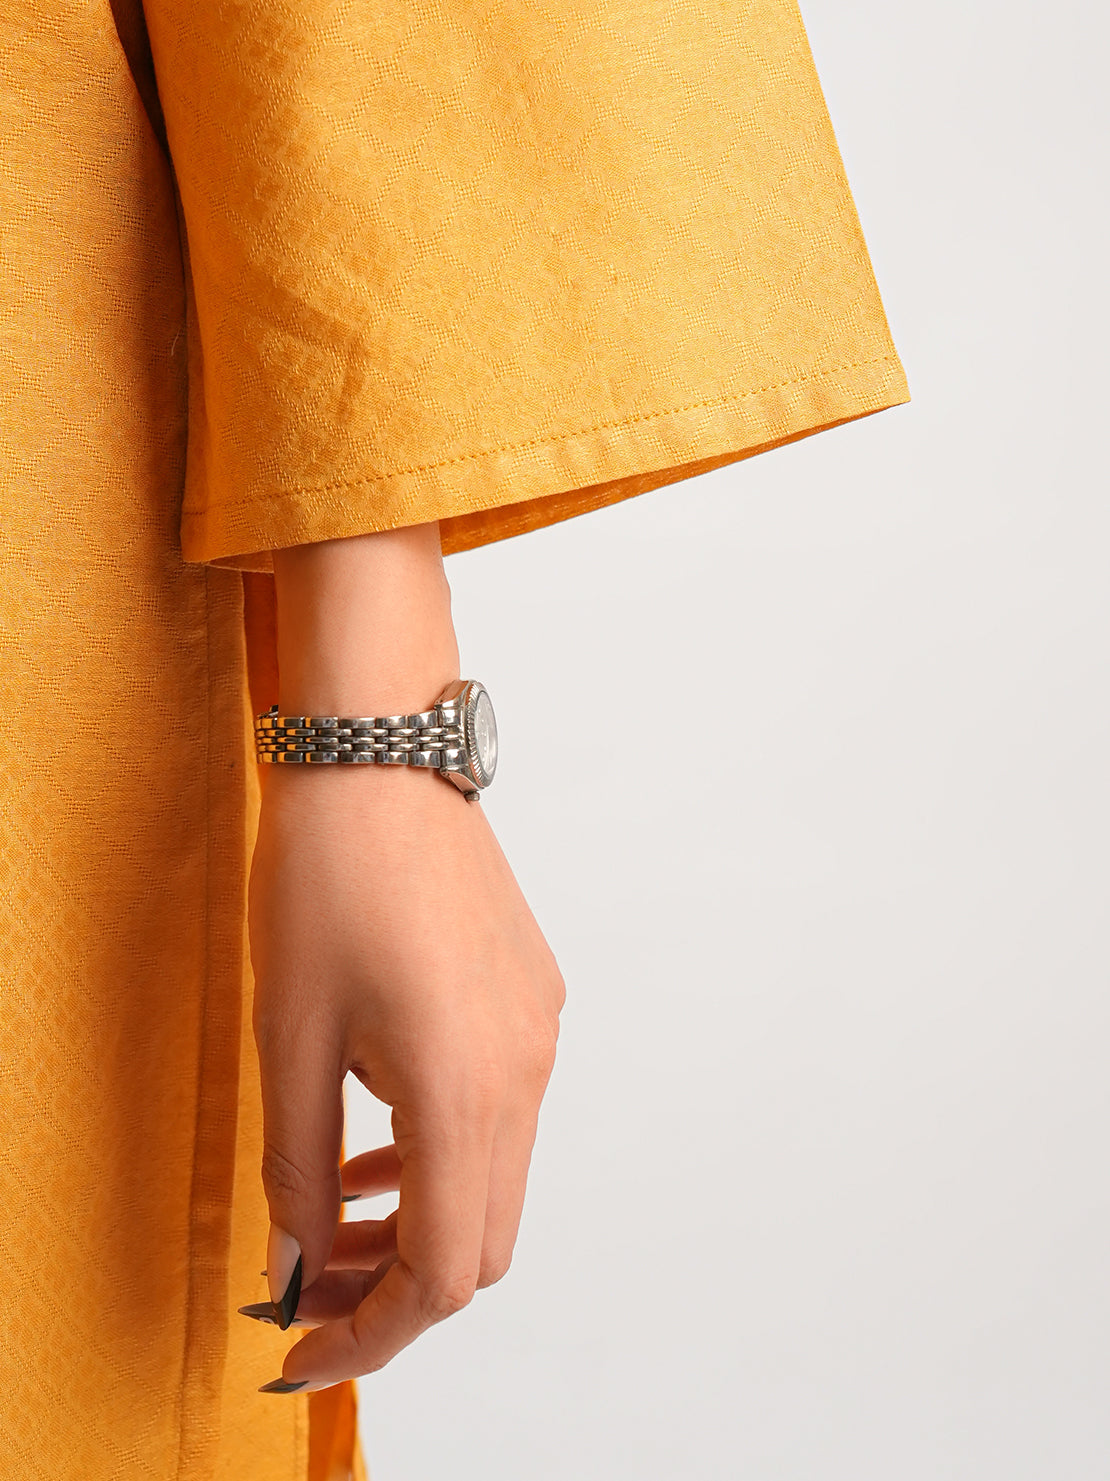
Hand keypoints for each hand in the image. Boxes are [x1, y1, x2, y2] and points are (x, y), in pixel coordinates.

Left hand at [247, 735, 565, 1389]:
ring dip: (423, 1219)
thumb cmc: (330, 877)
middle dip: (397, 1285)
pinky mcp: (534, 1000)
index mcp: (464, 1087)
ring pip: (498, 1180)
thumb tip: (300, 1263)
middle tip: (312, 1282)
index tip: (308, 1346)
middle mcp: (525, 1070)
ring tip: (335, 1211)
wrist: (384, 754)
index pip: (444, 1273)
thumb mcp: (291, 1034)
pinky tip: (380, 1130)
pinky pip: (505, 1115)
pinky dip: (448, 1153)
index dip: (375, 1334)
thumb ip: (298, 1168)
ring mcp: (539, 1032)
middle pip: (483, 1243)